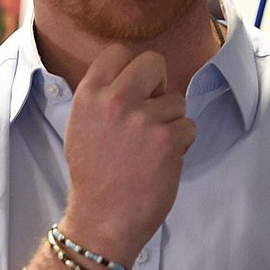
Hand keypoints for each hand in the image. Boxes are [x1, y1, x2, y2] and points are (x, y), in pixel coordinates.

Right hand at [63, 44, 195, 263]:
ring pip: (176, 100)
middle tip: (149, 111)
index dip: (131, 70)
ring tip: (149, 148)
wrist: (101, 217)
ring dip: (170, 122)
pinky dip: (181, 144)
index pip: (117, 53)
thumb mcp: (80, 126)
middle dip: (158, 84)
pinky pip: (189, 127)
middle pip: (153, 62)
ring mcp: (141, 119)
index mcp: (88, 96)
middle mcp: (113, 101)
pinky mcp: (167, 139)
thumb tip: (131, 78)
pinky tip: (160, 161)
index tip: (133, 89)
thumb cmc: (93, 174)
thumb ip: (101, 98)